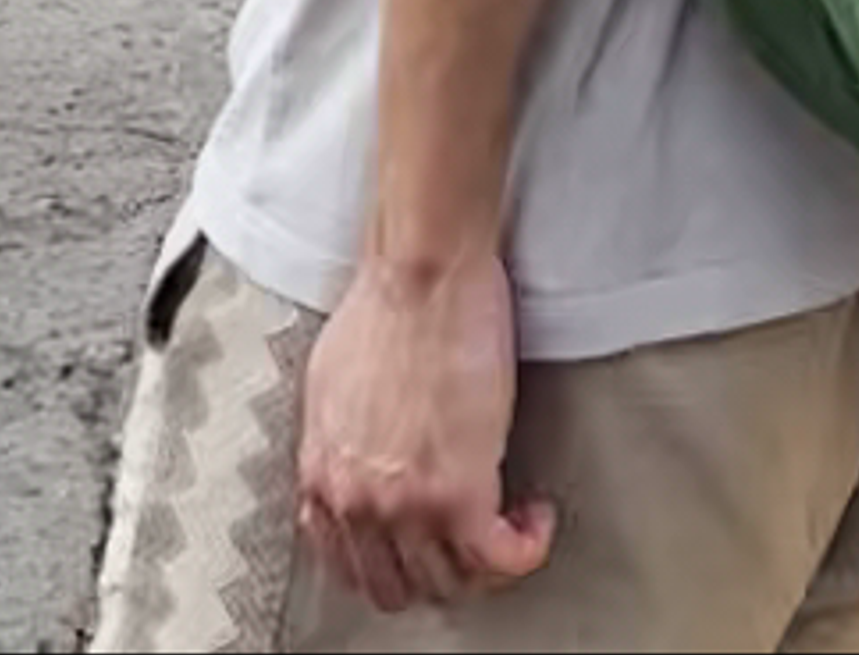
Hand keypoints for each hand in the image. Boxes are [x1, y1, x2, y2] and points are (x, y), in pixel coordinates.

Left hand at [297, 253, 551, 618]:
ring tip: (510, 521)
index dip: (394, 563)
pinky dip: (525, 549)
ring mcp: (407, 505)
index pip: (350, 565)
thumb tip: (355, 460)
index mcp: (324, 476)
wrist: (421, 272)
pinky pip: (500, 558)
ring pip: (451, 580)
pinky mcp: (461, 494)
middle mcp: (358, 503)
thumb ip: (339, 443)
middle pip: (400, 585)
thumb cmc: (386, 304)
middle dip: (440, 569)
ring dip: (486, 559)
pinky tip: (534, 518)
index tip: (421, 548)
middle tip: (471, 541)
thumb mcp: (331, 385)